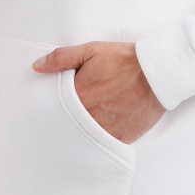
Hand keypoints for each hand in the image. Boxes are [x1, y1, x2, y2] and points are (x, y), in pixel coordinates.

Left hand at [33, 41, 165, 143]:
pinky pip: (103, 144)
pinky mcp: (121, 138)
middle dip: (65, 121)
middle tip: (66, 117)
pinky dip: (99, 140)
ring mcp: (105, 129)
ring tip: (82, 125)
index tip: (52, 105)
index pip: (54, 106)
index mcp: (78, 95)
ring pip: (84, 137)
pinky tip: (97, 133)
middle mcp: (89, 116)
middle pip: (68, 124)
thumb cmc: (124, 60)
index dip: (52, 106)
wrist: (158, 73)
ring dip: (81, 132)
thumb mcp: (91, 51)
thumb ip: (61, 58)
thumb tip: (36, 66)